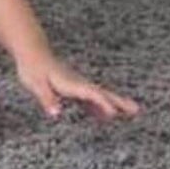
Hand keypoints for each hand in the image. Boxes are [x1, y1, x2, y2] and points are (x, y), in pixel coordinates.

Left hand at [16, 54, 141, 121]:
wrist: (32, 52)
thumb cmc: (33, 68)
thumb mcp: (36, 84)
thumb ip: (47, 98)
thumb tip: (55, 113)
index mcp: (71, 83)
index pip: (91, 94)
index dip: (102, 103)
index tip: (113, 113)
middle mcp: (78, 83)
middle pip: (102, 93)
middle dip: (119, 101)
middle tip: (137, 110)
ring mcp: (77, 84)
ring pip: (100, 95)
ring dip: (115, 103)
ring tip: (132, 111)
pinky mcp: (73, 86)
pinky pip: (90, 98)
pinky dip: (99, 106)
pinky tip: (104, 116)